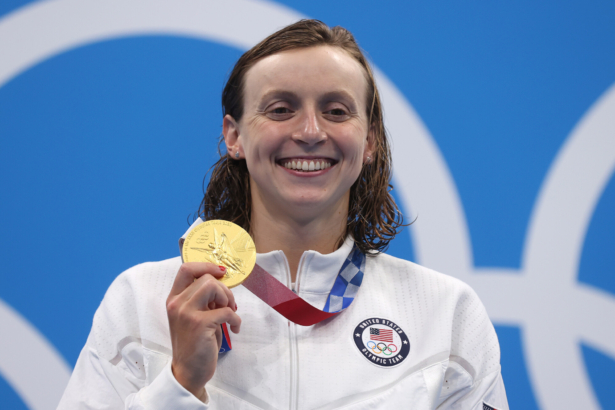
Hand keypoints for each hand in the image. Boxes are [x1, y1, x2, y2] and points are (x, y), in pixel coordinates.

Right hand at [166, 263, 240, 396]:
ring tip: (230, 313)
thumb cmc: (194, 343)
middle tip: (228, 305)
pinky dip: (236, 319)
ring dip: (228, 299)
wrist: (188, 372)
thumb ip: (202, 300)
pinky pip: (226, 311)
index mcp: (174, 299)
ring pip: (213, 287)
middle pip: (206, 278)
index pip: (186, 269)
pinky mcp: (199, 324)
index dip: (206, 265)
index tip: (221, 272)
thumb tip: (221, 283)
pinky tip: (234, 328)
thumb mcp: (193, 316)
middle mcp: (177, 303)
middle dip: (224, 289)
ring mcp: (186, 313)